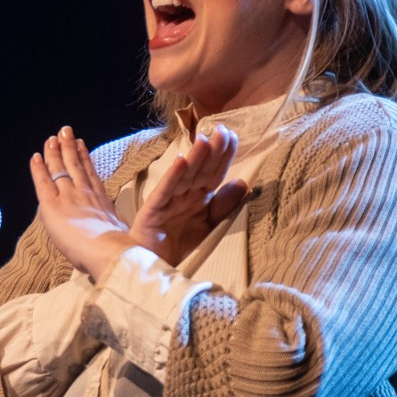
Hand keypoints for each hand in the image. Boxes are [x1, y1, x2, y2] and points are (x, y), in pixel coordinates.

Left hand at [30, 126, 135, 282]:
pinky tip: (36, 157)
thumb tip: (111, 225)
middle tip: (65, 131)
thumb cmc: (117, 249)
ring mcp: (69, 196)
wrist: (109, 251)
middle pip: (75, 165)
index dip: (85, 158)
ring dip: (55, 151)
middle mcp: (85, 193)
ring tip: (52, 137)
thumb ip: (111, 222)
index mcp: (102, 200)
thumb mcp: (120, 230)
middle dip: (69, 147)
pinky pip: (43, 182)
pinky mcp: (53, 205)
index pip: (90, 174)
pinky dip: (38, 168)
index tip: (82, 145)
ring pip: (60, 168)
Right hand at [129, 125, 248, 265]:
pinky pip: (165, 190)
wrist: (154, 265)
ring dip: (194, 158)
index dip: (224, 156)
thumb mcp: (209, 225)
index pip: (214, 173)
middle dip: (212, 151)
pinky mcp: (153, 209)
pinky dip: (172, 176)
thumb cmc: (179, 245)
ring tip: (204, 140)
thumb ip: (224, 206)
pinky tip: (180, 161)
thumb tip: (242, 182)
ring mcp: (168, 200)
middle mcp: (184, 194)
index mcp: (199, 197)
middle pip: (201, 170)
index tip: (234, 137)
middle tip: (223, 131)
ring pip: (184, 176)